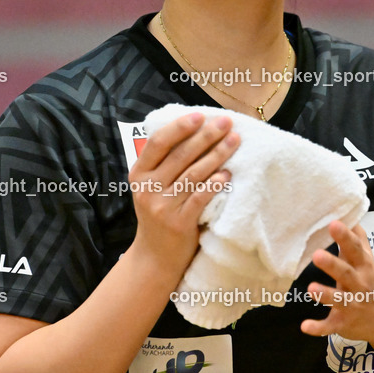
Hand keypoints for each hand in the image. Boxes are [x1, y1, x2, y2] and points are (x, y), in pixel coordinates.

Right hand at [126, 112, 236, 276]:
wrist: (155, 257)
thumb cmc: (159, 214)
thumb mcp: (151, 187)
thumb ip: (164, 164)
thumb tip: (195, 130)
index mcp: (139, 174)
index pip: (157, 143)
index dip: (179, 127)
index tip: (199, 115)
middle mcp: (147, 189)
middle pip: (180, 155)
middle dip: (206, 136)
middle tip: (226, 122)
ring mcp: (162, 207)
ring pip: (193, 174)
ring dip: (217, 155)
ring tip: (234, 141)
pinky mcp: (178, 223)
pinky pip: (200, 198)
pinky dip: (215, 184)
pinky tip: (228, 174)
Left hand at [300, 221, 373, 341]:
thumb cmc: (370, 280)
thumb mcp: (367, 260)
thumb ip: (358, 238)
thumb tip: (350, 212)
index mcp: (364, 267)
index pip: (355, 250)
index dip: (345, 237)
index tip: (333, 224)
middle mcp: (359, 286)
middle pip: (346, 273)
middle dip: (332, 265)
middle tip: (316, 255)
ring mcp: (352, 306)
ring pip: (338, 300)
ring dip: (325, 295)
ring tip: (310, 289)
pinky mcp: (343, 323)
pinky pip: (330, 326)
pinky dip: (318, 328)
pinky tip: (304, 326)